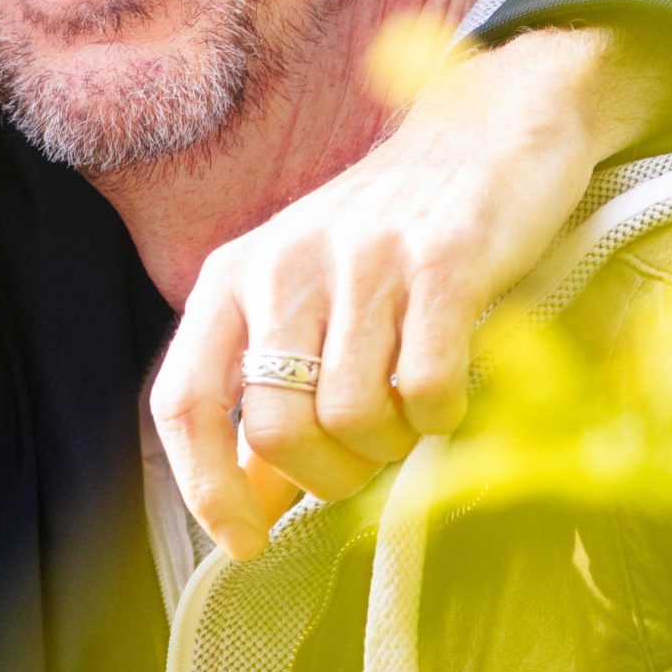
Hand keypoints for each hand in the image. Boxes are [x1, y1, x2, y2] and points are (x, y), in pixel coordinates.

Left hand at [149, 19, 671, 559]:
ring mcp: (364, 257)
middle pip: (277, 432)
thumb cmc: (389, 237)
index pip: (184, 401)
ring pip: (353, 419)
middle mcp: (286, 260)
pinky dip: (444, 417)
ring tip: (413, 409)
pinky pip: (427, 390)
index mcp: (235, 273)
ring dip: (394, 445)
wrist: (486, 129)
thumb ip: (271, 404)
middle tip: (370, 458)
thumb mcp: (307, 304)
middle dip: (330, 477)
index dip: (206, 490)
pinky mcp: (444, 258)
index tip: (246, 543)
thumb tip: (245, 514)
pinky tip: (453, 387)